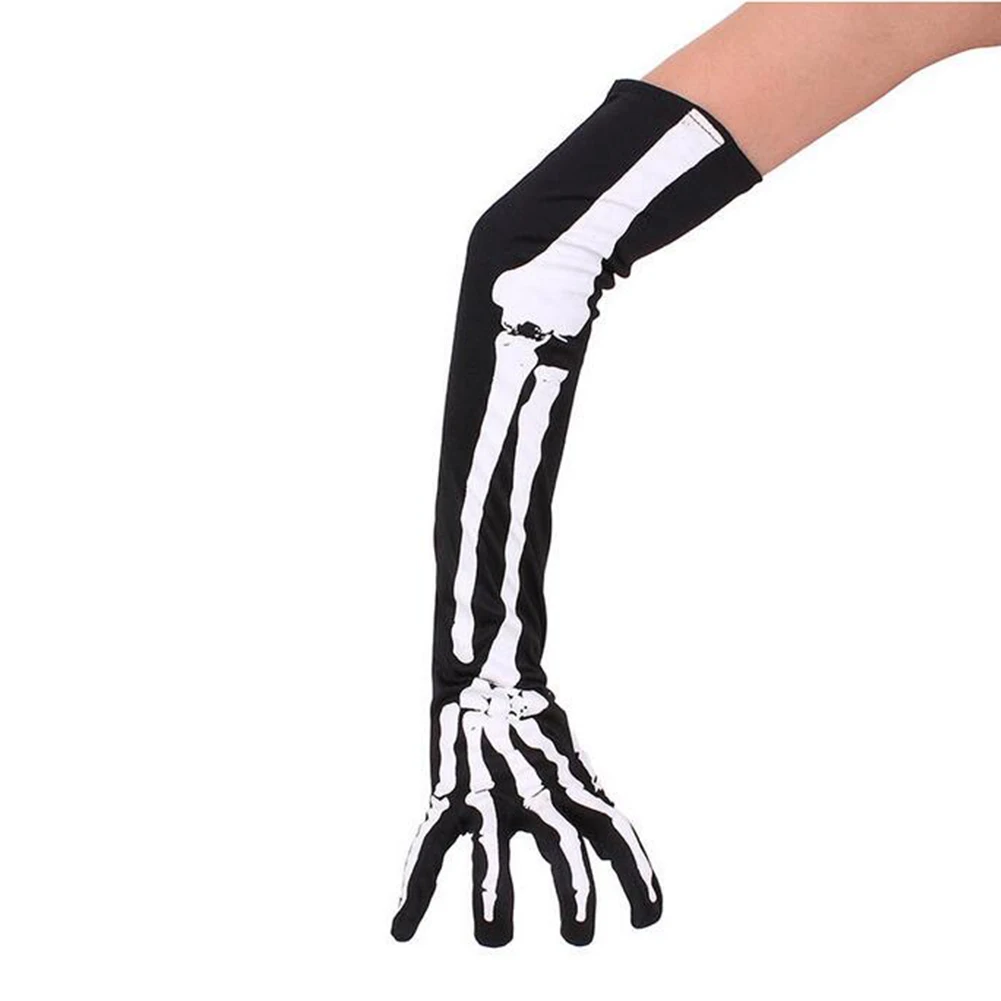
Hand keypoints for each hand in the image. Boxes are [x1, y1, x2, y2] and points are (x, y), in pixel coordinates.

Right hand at [390, 677, 661, 945]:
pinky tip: (401, 930)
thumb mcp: (572, 765)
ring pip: (492, 850)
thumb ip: (590, 805)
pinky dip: (415, 890)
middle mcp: (534, 789)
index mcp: (570, 785)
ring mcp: (488, 792)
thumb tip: (614, 851)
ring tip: (494, 940)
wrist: (487, 675)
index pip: (616, 830)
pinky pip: (429, 846)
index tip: (648, 920)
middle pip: (562, 843)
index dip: (638, 875)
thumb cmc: (535, 729)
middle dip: (575, 892)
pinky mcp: (448, 793)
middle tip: (579, 937)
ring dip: (494, 898)